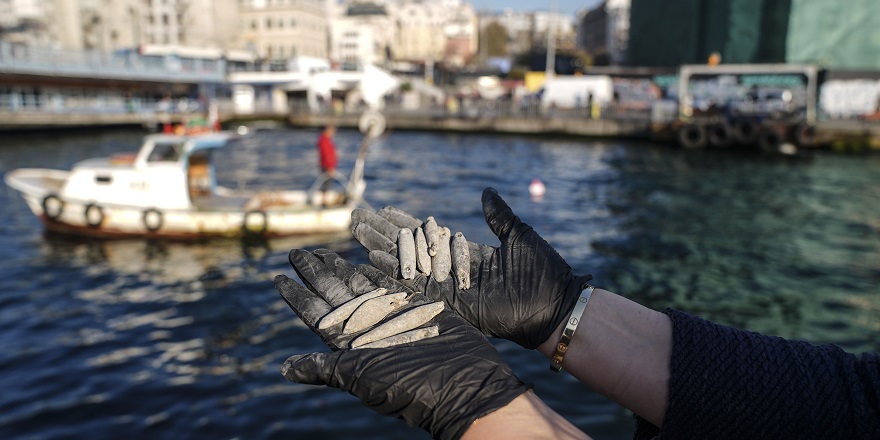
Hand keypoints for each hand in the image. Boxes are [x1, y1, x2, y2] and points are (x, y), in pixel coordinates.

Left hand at [275, 248, 529, 439]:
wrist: (463, 385)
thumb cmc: (411, 387)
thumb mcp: (362, 377)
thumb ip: (326, 368)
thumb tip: (284, 369)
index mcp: (351, 346)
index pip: (316, 314)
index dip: (297, 296)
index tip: (278, 277)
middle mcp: (369, 330)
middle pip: (336, 295)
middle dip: (317, 273)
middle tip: (298, 252)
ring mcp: (394, 318)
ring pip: (362, 286)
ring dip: (342, 269)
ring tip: (324, 251)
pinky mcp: (420, 309)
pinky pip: (394, 285)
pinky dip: (380, 272)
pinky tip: (367, 257)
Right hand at [351, 187, 591, 349]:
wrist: (554, 305)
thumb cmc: (543, 272)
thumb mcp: (518, 234)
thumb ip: (498, 215)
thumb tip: (487, 191)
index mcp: (467, 254)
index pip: (428, 234)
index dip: (405, 221)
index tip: (383, 208)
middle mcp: (451, 270)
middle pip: (408, 248)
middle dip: (382, 233)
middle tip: (356, 216)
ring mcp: (447, 287)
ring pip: (405, 264)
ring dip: (380, 247)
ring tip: (357, 231)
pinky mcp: (448, 302)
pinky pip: (414, 285)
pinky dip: (394, 271)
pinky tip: (372, 257)